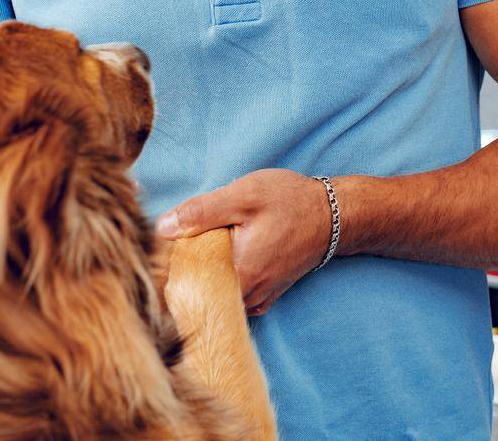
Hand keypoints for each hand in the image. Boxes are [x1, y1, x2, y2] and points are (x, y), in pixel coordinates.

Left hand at [155, 169, 332, 314]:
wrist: (335, 215)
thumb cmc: (291, 202)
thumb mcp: (244, 196)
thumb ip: (201, 212)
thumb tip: (162, 228)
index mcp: (236, 275)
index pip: (184, 285)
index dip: (169, 268)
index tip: (166, 250)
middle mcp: (246, 296)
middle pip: (198, 294)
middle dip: (185, 273)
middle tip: (184, 245)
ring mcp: (258, 300)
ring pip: (216, 298)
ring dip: (204, 279)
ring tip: (204, 251)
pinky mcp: (267, 297)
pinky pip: (233, 299)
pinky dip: (223, 284)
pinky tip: (224, 261)